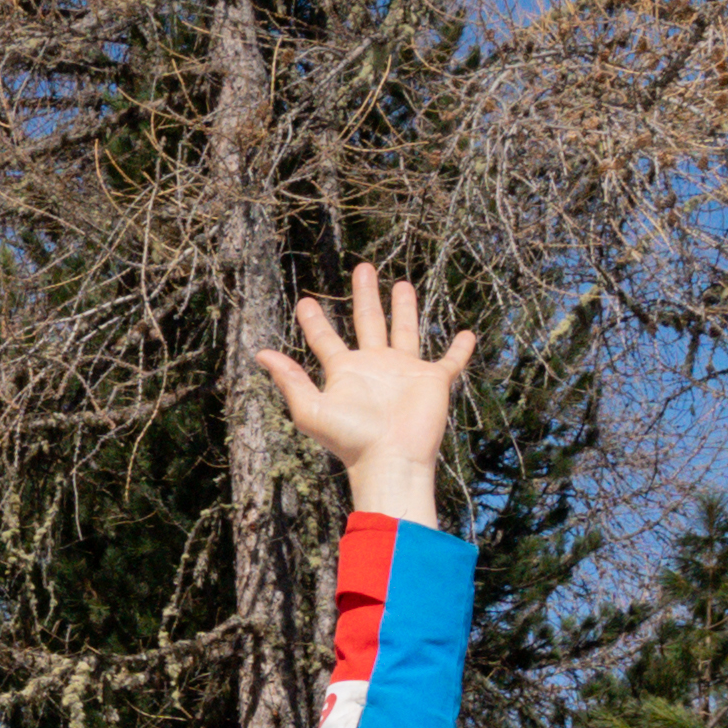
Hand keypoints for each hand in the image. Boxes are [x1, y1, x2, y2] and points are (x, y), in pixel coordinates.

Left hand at [259, 264, 474, 530]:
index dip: (314, 321)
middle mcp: (375, 366)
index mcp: (346, 371)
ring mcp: (405, 373)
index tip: (305, 302)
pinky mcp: (433, 382)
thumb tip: (260, 353)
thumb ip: (289, 380)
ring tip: (403, 284)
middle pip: (368, 321)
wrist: (390, 459)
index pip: (326, 339)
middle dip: (365, 295)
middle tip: (363, 268)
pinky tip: (467, 334)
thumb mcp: (311, 408)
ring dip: (404, 309)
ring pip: (406, 331)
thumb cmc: (350, 439)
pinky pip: (450, 361)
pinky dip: (460, 349)